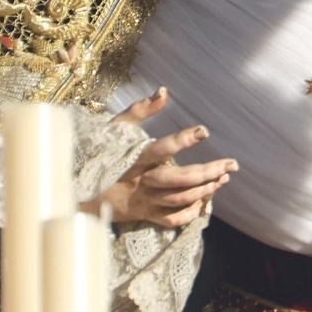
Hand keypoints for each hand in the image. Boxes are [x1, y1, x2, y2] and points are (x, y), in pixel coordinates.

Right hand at [86, 87, 238, 227]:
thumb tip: (164, 91)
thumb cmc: (100, 156)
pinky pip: (173, 219)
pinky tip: (205, 200)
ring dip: (206, 190)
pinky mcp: (145, 215)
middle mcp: (140, 182)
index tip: (204, 130)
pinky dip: (192, 212)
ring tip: (223, 178)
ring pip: (180, 200)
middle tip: (232, 164)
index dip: (183, 140)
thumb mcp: (115, 129)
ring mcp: (144, 202)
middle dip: (209, 171)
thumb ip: (140, 110)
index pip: (161, 149)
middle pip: (180, 179)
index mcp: (133, 159)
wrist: (79, 194)